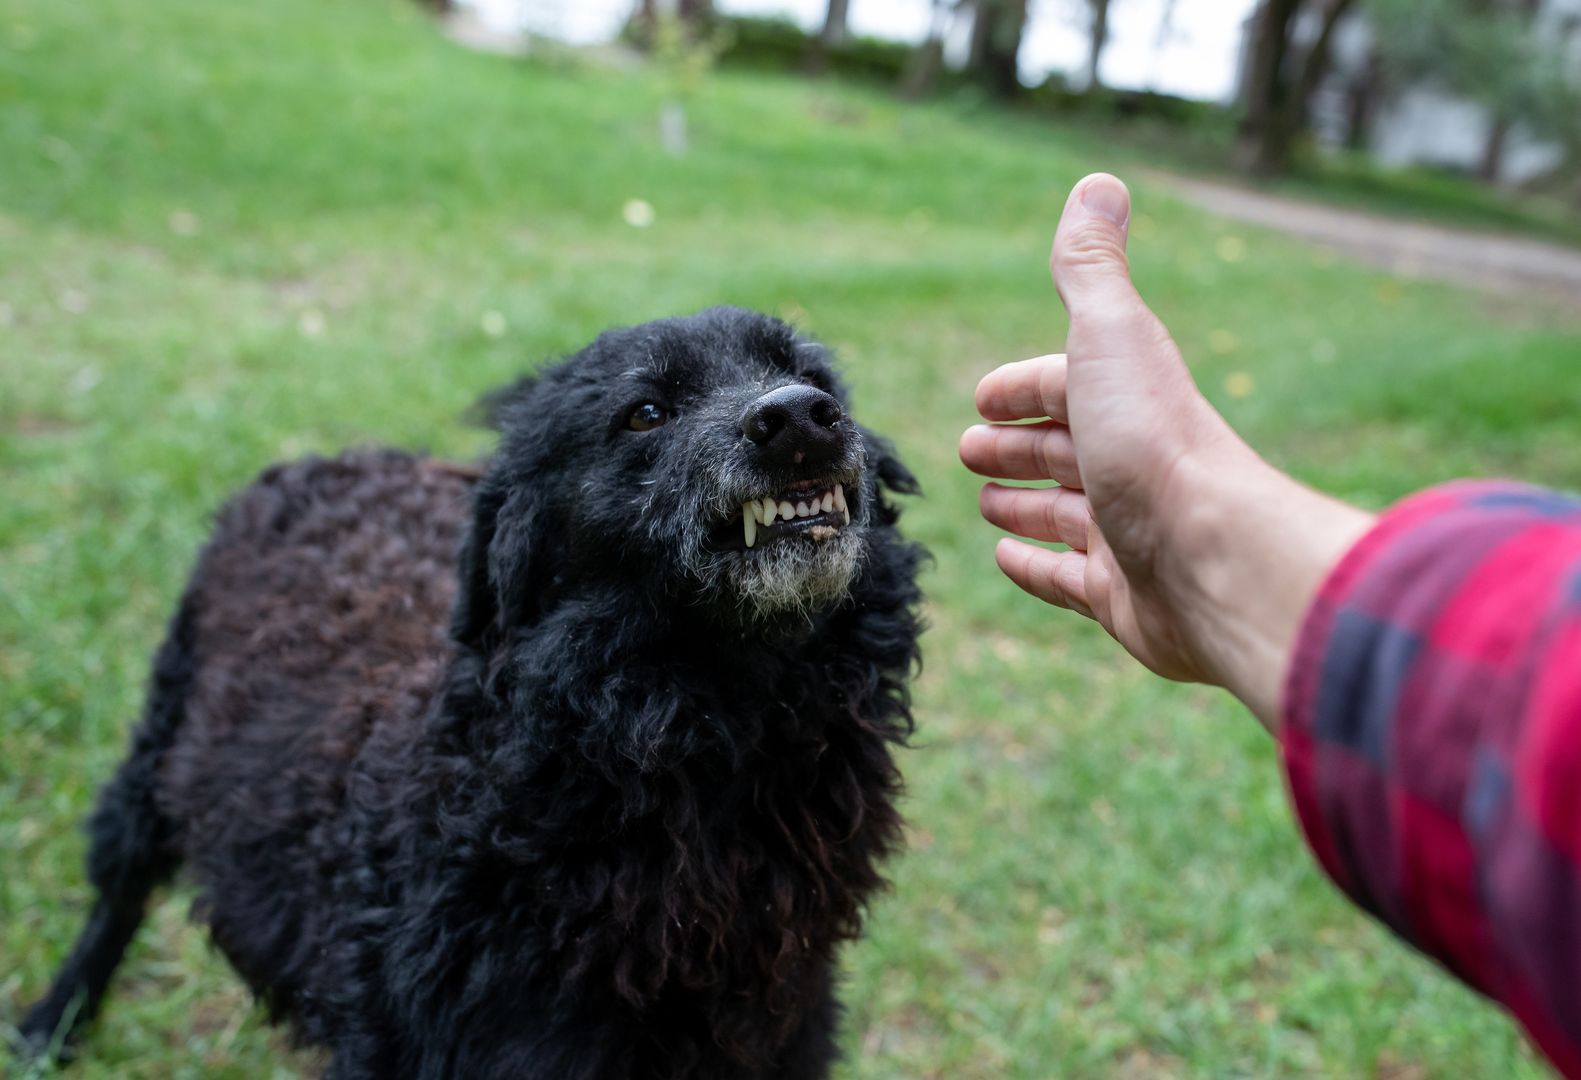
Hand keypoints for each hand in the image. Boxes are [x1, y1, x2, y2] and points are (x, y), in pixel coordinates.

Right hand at [958, 174, 1373, 728]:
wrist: (1215, 560)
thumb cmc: (1157, 444)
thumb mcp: (1111, 337)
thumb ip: (1090, 269)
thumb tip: (1098, 184)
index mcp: (1127, 401)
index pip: (1063, 384)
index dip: (1021, 388)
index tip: (983, 396)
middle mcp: (1130, 464)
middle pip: (1062, 448)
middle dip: (1015, 445)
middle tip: (971, 449)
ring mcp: (1126, 534)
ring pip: (1062, 514)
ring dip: (1023, 504)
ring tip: (986, 502)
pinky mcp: (1120, 598)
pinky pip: (1066, 579)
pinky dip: (1034, 565)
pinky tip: (1006, 558)